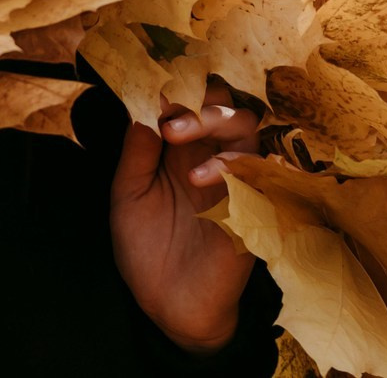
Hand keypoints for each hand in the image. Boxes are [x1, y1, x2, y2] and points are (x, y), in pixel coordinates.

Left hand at [109, 97, 261, 354]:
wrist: (168, 306)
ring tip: (175, 134)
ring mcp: (235, 177)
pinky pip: (257, 170)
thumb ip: (137, 151)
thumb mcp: (128, 196)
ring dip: (211, 119)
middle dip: (194, 94)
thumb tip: (140, 104)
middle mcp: (211, 154)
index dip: (172, 84)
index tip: (148, 80)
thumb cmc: (147, 249)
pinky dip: (229, 164)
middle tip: (164, 106)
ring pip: (245, 124)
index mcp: (181, 148)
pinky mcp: (252, 205)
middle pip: (221, 100)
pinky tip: (199, 176)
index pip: (188, 97)